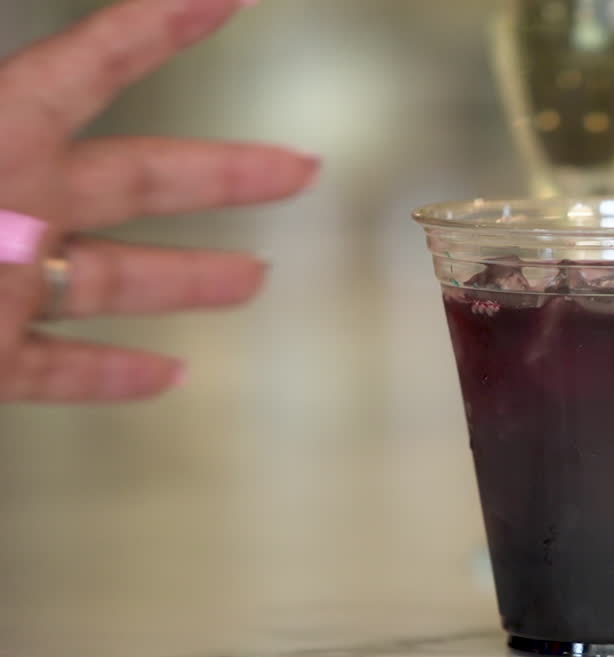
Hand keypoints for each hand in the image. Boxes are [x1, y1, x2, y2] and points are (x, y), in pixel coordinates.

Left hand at [0, 0, 317, 402]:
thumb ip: (21, 109)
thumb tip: (167, 10)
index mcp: (3, 138)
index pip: (95, 65)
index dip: (163, 25)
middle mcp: (9, 203)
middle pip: (132, 179)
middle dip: (224, 174)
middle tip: (296, 169)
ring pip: (106, 277)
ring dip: (186, 278)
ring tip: (250, 279)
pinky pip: (55, 365)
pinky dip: (110, 372)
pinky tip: (163, 374)